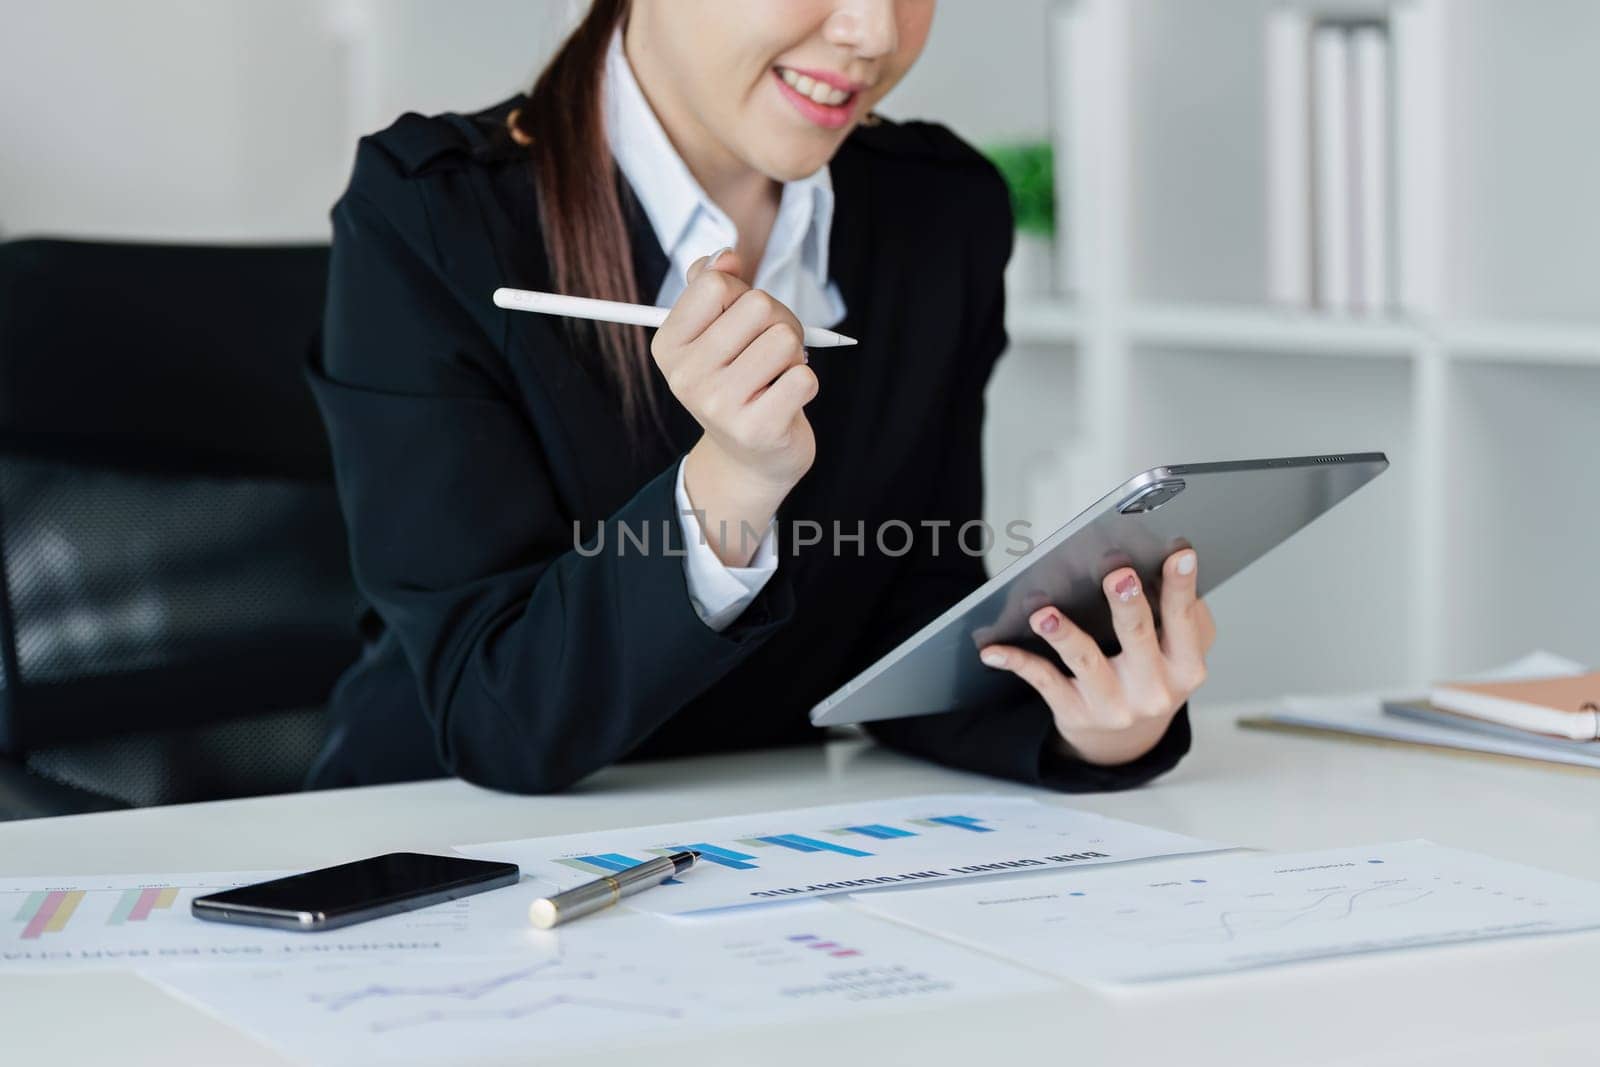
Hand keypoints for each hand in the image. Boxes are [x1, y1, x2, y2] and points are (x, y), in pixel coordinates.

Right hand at [653, 248, 818, 564]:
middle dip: (777, 321)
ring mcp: (719, 406)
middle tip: (768, 352)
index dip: (742, 292)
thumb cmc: (737, 383)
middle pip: (758, 305)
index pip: (715, 284)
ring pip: (785, 339)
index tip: (741, 320)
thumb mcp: (713, 334)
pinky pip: (804, 378)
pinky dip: (805, 383)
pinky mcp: (758, 429)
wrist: (750, 458)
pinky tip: (785, 400)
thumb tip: (725, 256)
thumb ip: (711, 287)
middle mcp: (686, 377)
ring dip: (793, 355)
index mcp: (669, 346)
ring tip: (776, 376)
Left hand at [977, 549, 1216, 766]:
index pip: (1185, 621)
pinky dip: (1017, 662)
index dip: (1183, 588)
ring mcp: (1113, 706)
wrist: (1123, 739)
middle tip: (1117, 573)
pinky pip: (1043, 681)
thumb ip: (1179, 616)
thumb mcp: (1176, 652)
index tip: (1180, 553)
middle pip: (1137, 637)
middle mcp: (1153, 691)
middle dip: (1127, 604)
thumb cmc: (1150, 674)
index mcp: (1185, 667)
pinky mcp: (1075, 713)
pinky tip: (993, 649)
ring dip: (1063, 634)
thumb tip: (1157, 563)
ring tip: (1042, 613)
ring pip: (1085, 660)